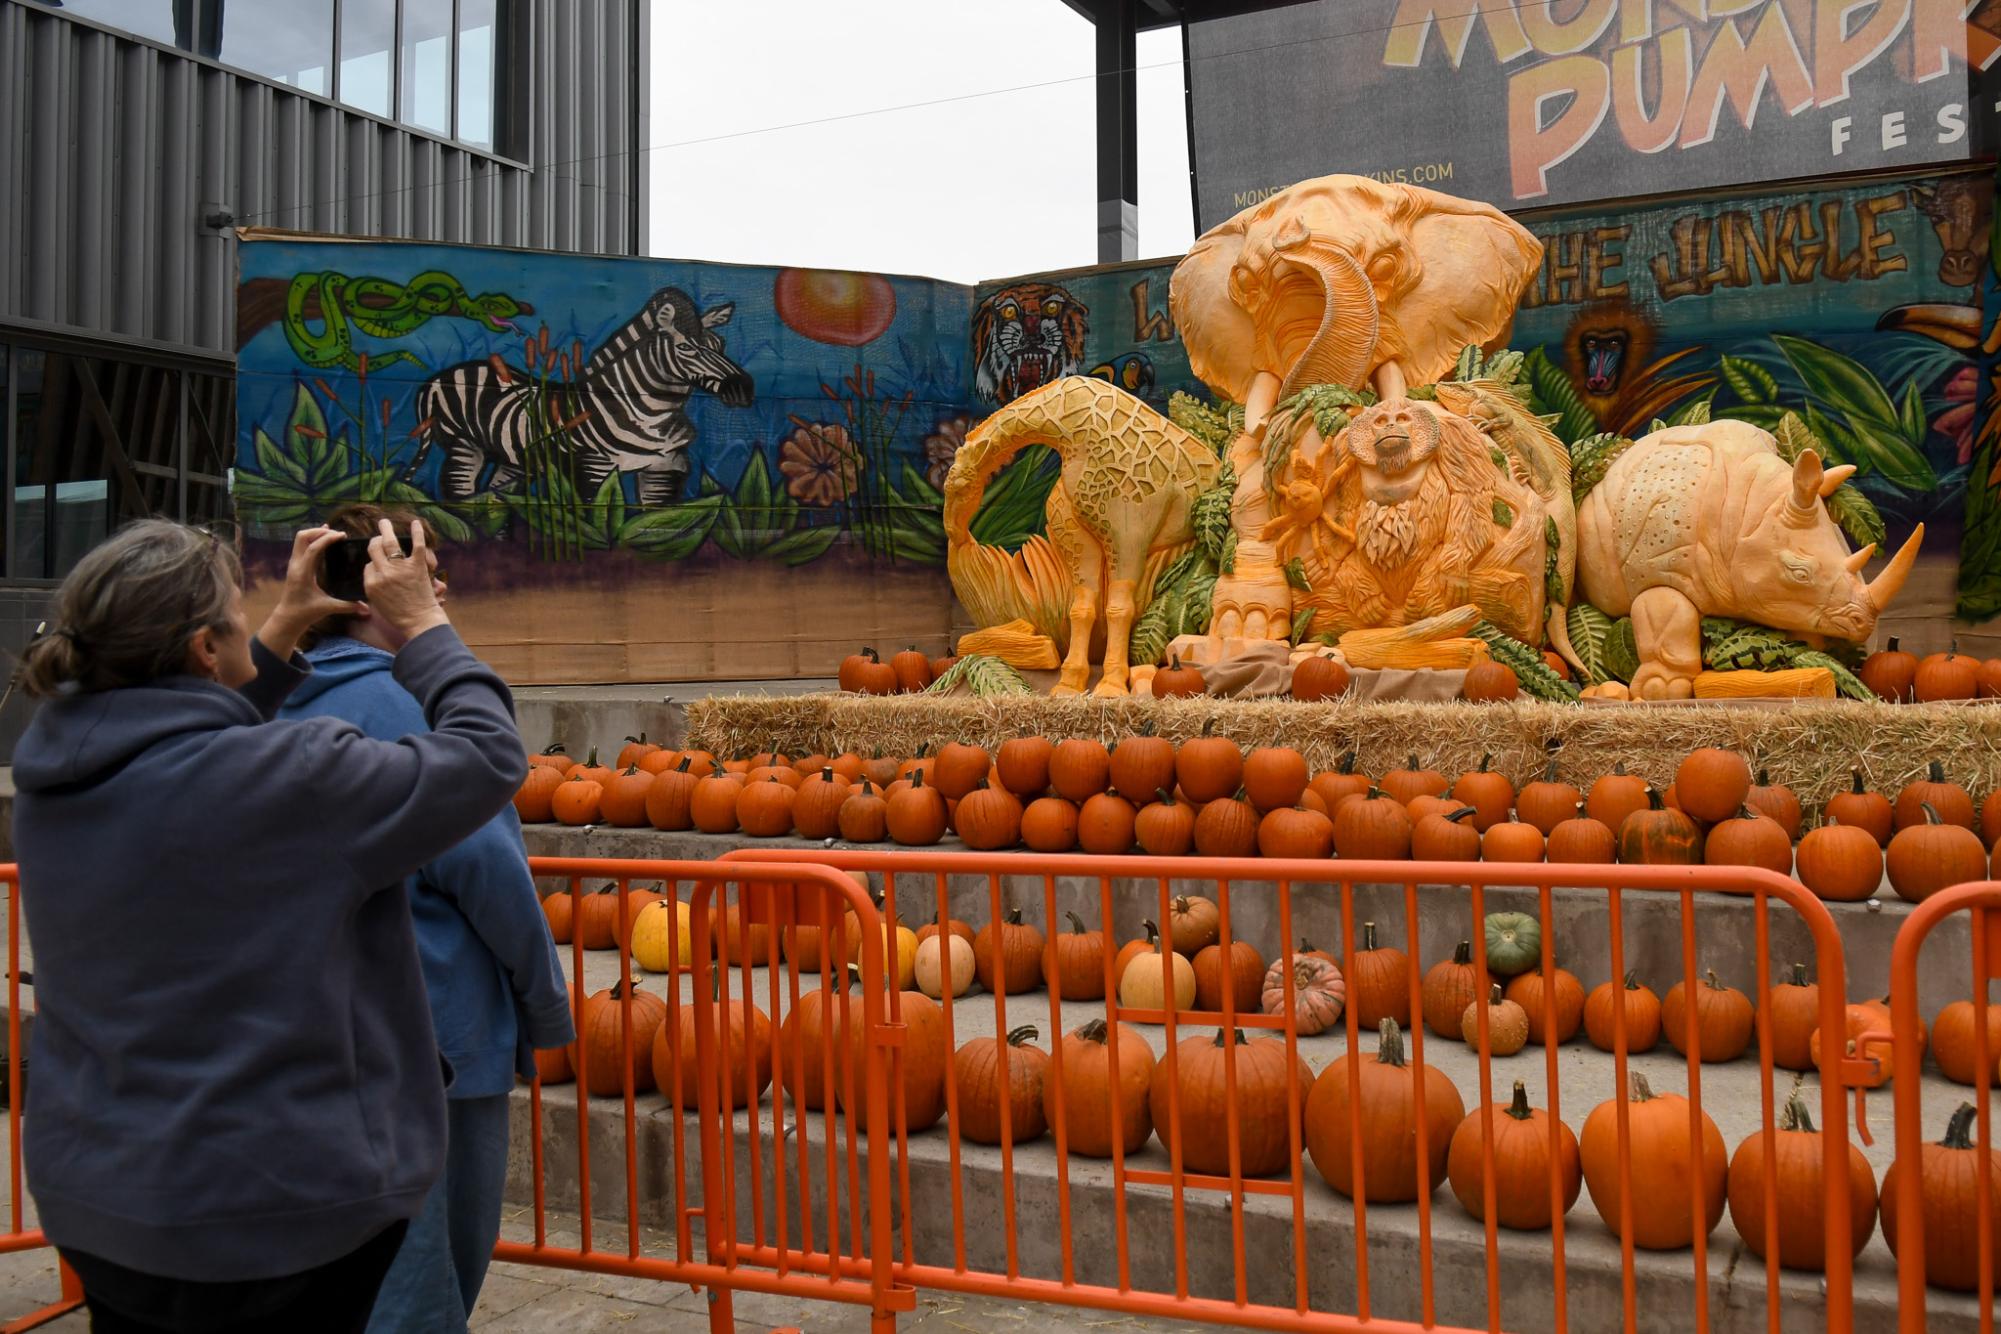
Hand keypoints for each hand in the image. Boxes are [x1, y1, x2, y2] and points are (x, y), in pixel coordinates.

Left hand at [256, 527, 358, 660]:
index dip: (327, 539)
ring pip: (300, 539)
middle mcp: (296, 564)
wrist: (287, 618)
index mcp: (303, 573)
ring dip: (316, 533)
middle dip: (320, 531)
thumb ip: (347, 606)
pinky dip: (313, 539)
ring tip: (333, 534)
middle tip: (338, 534)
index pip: (313, 548)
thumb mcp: (327, 608)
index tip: (343, 535)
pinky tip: (325, 539)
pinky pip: (302, 545)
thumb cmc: (305, 613)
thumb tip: (367, 608)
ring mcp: (294, 563)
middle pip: (302, 537)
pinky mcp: (295, 564)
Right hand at [362, 519, 450, 641]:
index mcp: (371, 583)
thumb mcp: (376, 602)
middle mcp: (383, 573)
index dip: (374, 562)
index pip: (368, 564)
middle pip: (374, 549)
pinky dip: (417, 532)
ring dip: (386, 529)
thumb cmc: (398, 615)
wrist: (419, 621)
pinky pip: (417, 545)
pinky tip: (415, 523)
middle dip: (375, 541)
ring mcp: (400, 568)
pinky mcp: (417, 566)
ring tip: (384, 522)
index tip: (379, 562)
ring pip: (391, 542)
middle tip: (378, 536)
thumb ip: (372, 584)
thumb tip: (372, 568)